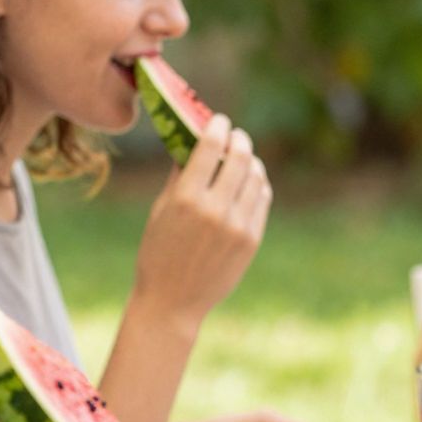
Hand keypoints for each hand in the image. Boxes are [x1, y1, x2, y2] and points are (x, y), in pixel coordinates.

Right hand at [134, 114, 271, 322]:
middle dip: (239, 140)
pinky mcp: (252, 239)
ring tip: (244, 158)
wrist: (174, 300)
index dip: (218, 127)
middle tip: (236, 135)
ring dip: (252, 162)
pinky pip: (262, 200)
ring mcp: (238, 226)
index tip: (219, 120)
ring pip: (257, 178)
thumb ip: (181, 175)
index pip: (211, 147)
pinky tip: (251, 181)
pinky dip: (259, 185)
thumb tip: (194, 141)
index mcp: (187, 198)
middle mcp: (216, 209)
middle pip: (240, 158)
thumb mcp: (162, 209)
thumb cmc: (160, 251)